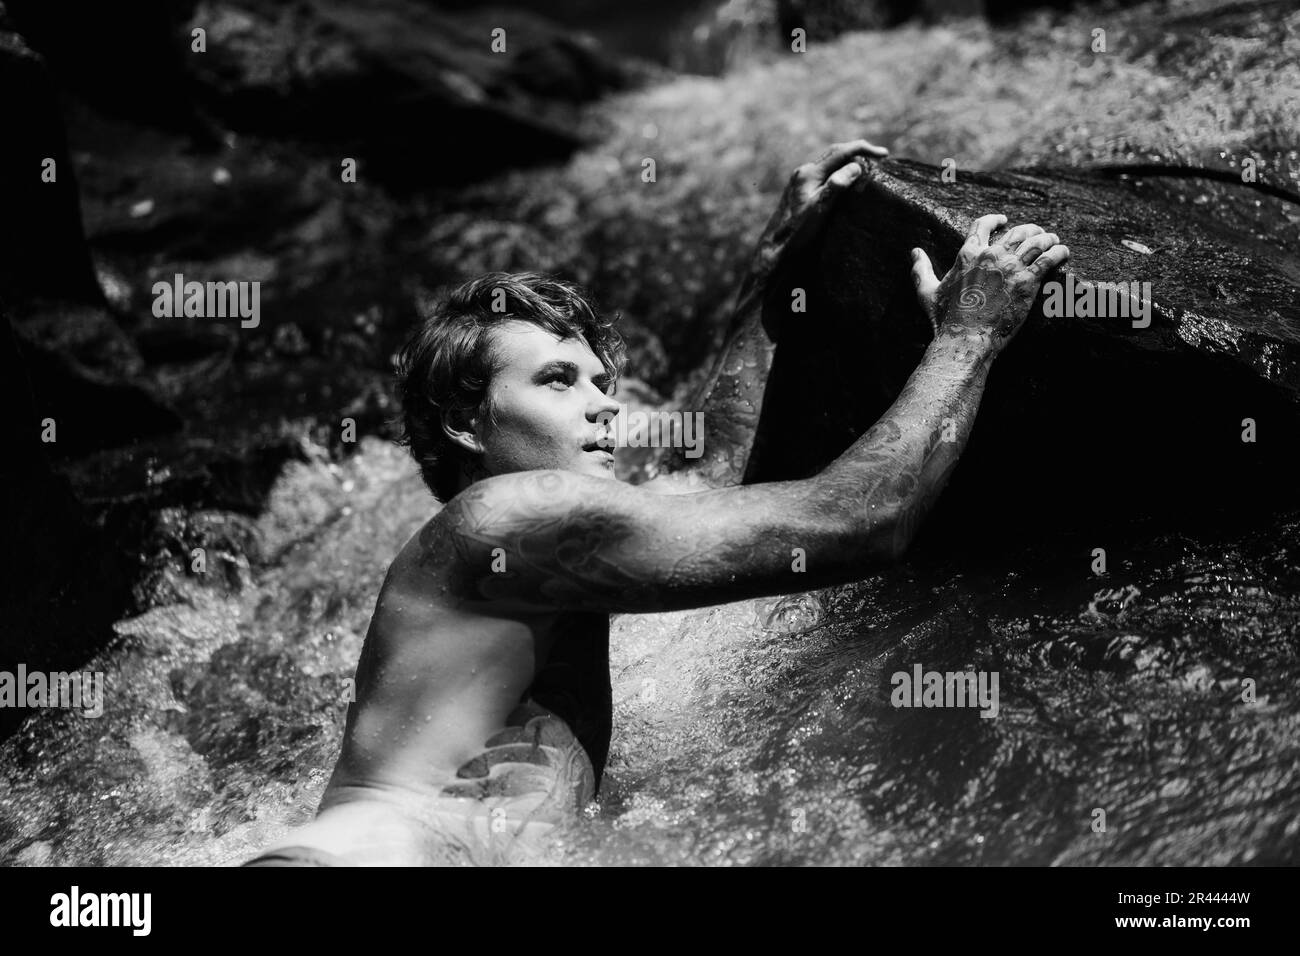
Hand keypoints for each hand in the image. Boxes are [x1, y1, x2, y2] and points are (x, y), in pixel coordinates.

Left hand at [749, 139, 888, 283]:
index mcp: (809, 173)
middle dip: (857, 151)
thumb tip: (856, 166)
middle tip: (879, 156)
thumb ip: (836, 186)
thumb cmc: (797, 232)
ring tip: (866, 165)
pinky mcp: (800, 190)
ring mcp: (800, 181)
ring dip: (848, 160)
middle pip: (835, 153)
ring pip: (829, 162)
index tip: (884, 155)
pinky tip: (845, 179)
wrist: (775, 248)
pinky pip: (824, 173)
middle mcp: (803, 172)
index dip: (863, 149)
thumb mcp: (820, 209)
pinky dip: (839, 170)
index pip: (841, 152)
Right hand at [911, 214, 1068, 354]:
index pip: (983, 225)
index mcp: (967, 254)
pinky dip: (1059, 252)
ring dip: (1048, 238)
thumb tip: (914, 252)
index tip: (1004, 220)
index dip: (995, 219)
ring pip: (1036, 241)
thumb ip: (920, 269)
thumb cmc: (945, 319)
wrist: (965, 339)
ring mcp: (1010, 267)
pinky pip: (1049, 258)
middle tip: (1037, 234)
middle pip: (1017, 231)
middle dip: (1029, 230)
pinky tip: (1064, 252)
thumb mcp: (926, 292)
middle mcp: (990, 255)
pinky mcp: (1027, 282)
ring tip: (1054, 241)